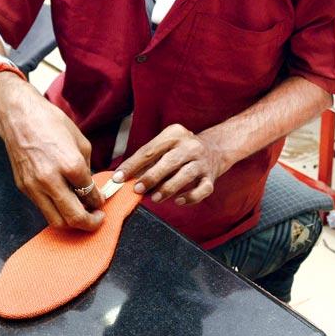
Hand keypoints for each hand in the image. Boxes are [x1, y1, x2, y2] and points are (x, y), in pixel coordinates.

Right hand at [0, 73, 104, 230]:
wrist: (18, 116)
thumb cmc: (49, 122)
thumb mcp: (79, 141)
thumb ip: (87, 168)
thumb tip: (90, 186)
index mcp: (70, 165)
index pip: (90, 195)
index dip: (99, 202)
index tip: (101, 202)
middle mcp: (51, 180)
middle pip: (74, 218)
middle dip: (90, 223)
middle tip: (97, 219)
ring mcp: (34, 186)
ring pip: (56, 221)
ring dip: (72, 223)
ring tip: (80, 214)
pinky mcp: (24, 188)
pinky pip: (43, 208)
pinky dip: (56, 210)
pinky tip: (63, 202)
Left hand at [112, 124, 227, 206]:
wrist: (215, 148)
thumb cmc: (180, 149)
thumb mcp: (165, 145)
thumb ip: (147, 159)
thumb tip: (125, 177)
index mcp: (174, 134)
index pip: (149, 150)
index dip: (132, 165)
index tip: (118, 178)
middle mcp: (189, 145)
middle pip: (168, 162)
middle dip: (151, 177)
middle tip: (137, 189)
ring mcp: (202, 161)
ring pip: (185, 175)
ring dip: (168, 188)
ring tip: (155, 198)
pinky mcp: (211, 177)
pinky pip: (202, 189)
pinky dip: (190, 197)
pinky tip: (178, 201)